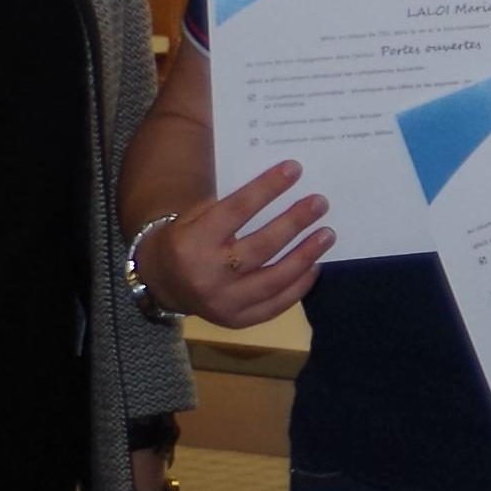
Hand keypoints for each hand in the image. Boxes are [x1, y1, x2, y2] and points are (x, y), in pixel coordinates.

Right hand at [138, 158, 330, 328]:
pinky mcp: (237, 320)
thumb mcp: (194, 217)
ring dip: (306, 254)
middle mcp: (208, 275)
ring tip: (327, 234)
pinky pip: (276, 304)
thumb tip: (280, 185)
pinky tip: (314, 265)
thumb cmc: (186, 240)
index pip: (237, 211)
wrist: (162, 283)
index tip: (294, 169)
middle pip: (262, 246)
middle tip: (319, 202)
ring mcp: (224, 302)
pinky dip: (299, 285)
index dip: (267, 189)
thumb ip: (231, 205)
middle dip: (295, 222)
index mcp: (193, 242)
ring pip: (275, 279)